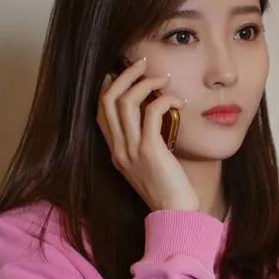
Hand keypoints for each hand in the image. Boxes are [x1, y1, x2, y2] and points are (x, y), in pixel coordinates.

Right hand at [97, 56, 200, 213]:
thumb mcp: (148, 163)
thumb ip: (144, 141)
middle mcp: (118, 149)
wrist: (175, 214)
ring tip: (163, 78)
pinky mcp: (149, 150)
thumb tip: (154, 113)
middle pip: (107, 99)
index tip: (127, 73)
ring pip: (125, 102)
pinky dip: (164, 100)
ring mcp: (131, 150)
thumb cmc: (168, 189)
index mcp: (115, 151)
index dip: (110, 86)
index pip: (100, 111)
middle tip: (143, 63)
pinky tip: (178, 101)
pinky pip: (151, 112)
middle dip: (124, 75)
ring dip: (144, 83)